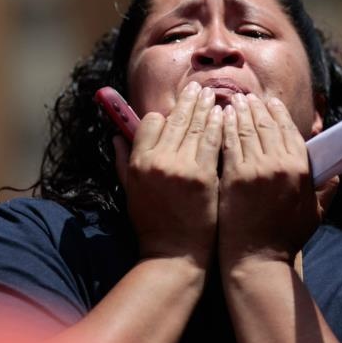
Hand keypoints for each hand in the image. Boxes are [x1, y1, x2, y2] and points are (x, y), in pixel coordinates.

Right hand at [113, 82, 222, 268]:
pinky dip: (219, 126)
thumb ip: (123, 161)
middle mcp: (157, 161)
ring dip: (206, 107)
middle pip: (175, 119)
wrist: (175, 255)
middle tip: (199, 87)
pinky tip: (225, 116)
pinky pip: (213, 142)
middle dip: (189, 100)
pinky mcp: (204, 176)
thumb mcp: (130, 191)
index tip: (173, 111)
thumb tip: (116, 135)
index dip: (163, 116)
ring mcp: (181, 167)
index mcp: (138, 162)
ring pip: (196, 126)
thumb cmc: (153, 225)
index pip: (150, 122)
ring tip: (213, 95)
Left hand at [217, 94, 327, 267]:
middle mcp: (281, 165)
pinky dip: (225, 128)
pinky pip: (229, 143)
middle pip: (267, 125)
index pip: (290, 131)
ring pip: (247, 130)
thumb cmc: (285, 239)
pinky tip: (220, 119)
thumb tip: (335, 173)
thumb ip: (326, 191)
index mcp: (301, 170)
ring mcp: (256, 169)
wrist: (257, 260)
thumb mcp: (315, 215)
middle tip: (248, 96)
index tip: (270, 102)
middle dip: (257, 108)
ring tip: (233, 101)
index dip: (278, 114)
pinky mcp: (235, 176)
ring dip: (240, 112)